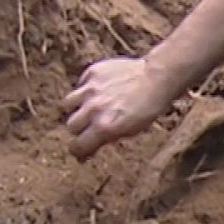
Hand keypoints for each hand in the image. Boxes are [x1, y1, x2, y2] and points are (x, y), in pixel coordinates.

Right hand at [61, 57, 177, 160]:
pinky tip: (98, 90)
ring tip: (87, 107)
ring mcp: (90, 89)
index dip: (78, 150)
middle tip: (88, 127)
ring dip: (75, 108)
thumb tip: (89, 149)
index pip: (77, 146)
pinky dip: (84, 89)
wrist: (156, 78)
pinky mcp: (92, 72)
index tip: (80, 150)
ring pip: (67, 104)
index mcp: (104, 127)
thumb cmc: (148, 108)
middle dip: (78, 129)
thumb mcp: (130, 131)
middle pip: (70, 125)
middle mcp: (93, 109)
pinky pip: (79, 84)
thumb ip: (106, 138)